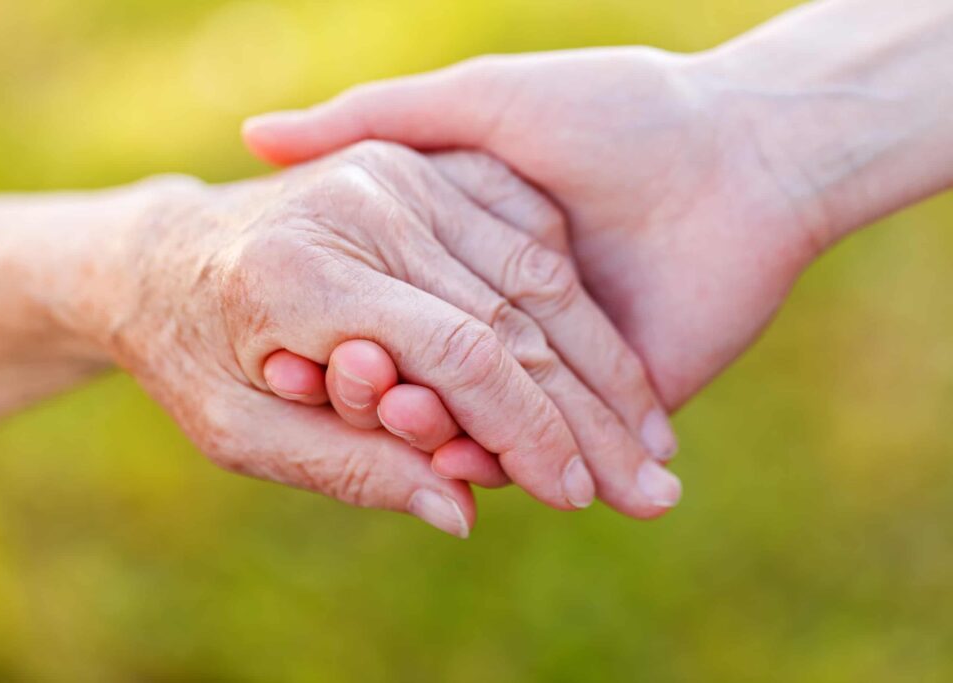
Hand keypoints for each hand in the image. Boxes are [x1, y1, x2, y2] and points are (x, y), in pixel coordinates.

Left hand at [83, 142, 677, 535]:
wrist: (166, 257)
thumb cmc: (193, 355)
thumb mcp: (240, 433)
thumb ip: (349, 469)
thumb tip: (463, 509)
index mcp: (303, 272)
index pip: (459, 354)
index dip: (528, 432)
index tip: (577, 494)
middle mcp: (363, 203)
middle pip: (511, 316)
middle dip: (588, 412)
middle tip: (649, 488)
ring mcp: (399, 173)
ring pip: (534, 272)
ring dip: (600, 360)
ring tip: (650, 435)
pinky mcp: (424, 164)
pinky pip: (525, 230)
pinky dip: (574, 299)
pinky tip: (613, 362)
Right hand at [241, 47, 832, 410]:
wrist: (741, 149)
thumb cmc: (610, 112)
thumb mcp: (481, 105)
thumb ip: (375, 119)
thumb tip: (252, 136)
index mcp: (472, 251)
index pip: (388, 311)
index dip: (339, 332)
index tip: (285, 350)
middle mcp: (511, 312)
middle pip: (426, 372)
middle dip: (377, 389)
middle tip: (319, 390)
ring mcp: (563, 363)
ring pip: (478, 417)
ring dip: (430, 428)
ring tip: (395, 422)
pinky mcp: (616, 403)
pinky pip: (547, 446)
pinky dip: (499, 456)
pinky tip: (458, 458)